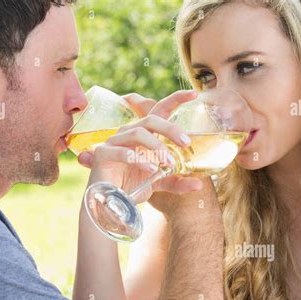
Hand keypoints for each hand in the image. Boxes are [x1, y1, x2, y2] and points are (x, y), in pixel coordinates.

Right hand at [78, 90, 203, 203]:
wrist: (109, 205)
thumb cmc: (130, 187)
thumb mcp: (157, 183)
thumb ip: (175, 181)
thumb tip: (198, 184)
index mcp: (142, 136)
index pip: (159, 112)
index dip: (175, 100)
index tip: (194, 93)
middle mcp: (128, 134)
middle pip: (150, 119)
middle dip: (170, 129)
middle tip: (186, 143)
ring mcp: (114, 143)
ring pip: (138, 132)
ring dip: (156, 146)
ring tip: (168, 163)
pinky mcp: (102, 155)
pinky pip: (122, 152)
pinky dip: (139, 159)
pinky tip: (152, 169)